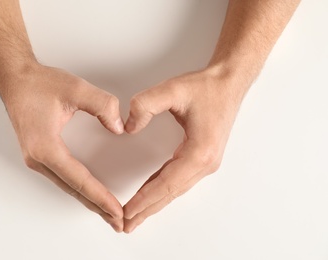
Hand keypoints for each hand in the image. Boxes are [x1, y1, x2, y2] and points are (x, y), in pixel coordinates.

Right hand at [0, 63, 124, 231]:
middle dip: (97, 207)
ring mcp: (37, 158)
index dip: (100, 196)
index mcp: (45, 146)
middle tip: (118, 222)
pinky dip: (79, 189)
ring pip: (67, 187)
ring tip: (108, 213)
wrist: (16, 80)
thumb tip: (118, 128)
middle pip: (73, 190)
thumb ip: (102, 105)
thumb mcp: (76, 88)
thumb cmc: (39, 84)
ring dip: (88, 200)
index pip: (79, 179)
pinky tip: (90, 193)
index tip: (116, 209)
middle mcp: (38, 158)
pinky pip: (63, 178)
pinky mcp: (39, 155)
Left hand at [123, 68, 246, 232]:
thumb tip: (129, 126)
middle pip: (171, 192)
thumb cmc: (206, 87)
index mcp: (200, 151)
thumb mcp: (173, 89)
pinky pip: (178, 179)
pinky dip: (162, 190)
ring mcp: (206, 162)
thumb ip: (146, 105)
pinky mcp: (202, 158)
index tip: (127, 212)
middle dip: (147, 209)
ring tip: (137, 217)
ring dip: (155, 203)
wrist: (228, 83)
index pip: (167, 182)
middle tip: (126, 226)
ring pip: (175, 189)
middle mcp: (205, 162)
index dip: (145, 199)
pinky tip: (151, 194)